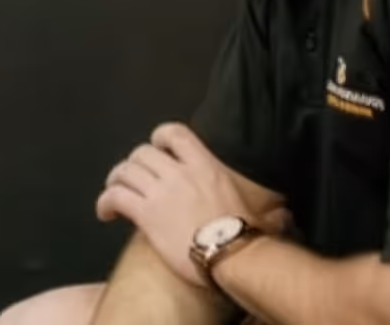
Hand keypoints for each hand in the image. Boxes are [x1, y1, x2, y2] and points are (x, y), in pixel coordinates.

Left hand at [95, 123, 269, 288]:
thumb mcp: (258, 211)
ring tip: (114, 193)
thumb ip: (263, 207)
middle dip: (132, 164)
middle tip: (130, 179)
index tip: (155, 148)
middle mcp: (180, 173)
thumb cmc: (247, 237)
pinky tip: (105, 213)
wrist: (233, 256)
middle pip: (142, 153)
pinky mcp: (145, 213)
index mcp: (206, 166)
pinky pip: (115, 196)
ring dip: (115, 181)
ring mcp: (160, 191)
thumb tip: (284, 217)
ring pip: (124, 171)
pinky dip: (105, 202)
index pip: (176, 133)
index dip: (159, 137)